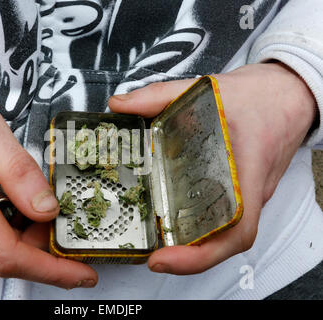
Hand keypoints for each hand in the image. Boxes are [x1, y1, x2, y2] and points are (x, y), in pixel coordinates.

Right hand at [0, 77, 96, 287]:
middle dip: (42, 244)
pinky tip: (18, 200)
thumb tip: (46, 210)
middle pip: (4, 253)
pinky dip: (9, 225)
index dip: (49, 269)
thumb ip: (19, 172)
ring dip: (27, 233)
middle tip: (66, 217)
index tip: (81, 273)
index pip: (6, 254)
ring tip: (40, 199)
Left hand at [109, 63, 316, 273]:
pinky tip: (177, 220)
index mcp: (247, 170)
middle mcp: (252, 192)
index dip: (202, 254)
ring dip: (196, 245)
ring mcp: (251, 195)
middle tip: (155, 256)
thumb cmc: (259, 96)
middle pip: (227, 241)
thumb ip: (159, 95)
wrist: (289, 95)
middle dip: (191, 257)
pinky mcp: (245, 191)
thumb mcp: (206, 88)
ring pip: (226, 233)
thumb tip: (119, 106)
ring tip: (160, 242)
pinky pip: (226, 218)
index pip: (237, 229)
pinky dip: (203, 227)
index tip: (165, 257)